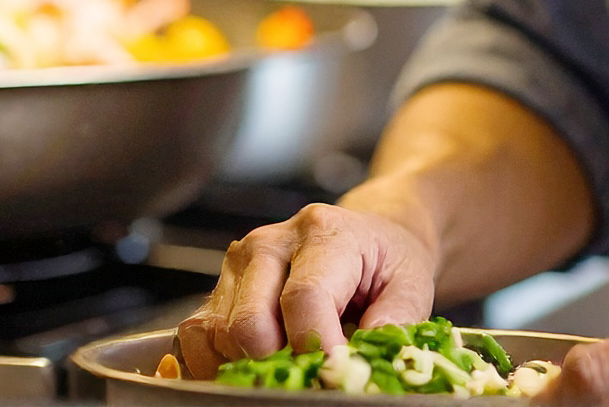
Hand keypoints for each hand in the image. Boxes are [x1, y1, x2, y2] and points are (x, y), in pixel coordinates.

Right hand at [174, 199, 438, 378]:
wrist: (371, 234)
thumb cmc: (388, 261)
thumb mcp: (411, 285)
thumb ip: (394, 322)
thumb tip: (357, 364)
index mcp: (324, 233)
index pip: (304, 299)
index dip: (317, 348)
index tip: (335, 374)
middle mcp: (271, 242)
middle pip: (250, 322)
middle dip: (279, 363)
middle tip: (311, 372)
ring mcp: (238, 262)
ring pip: (218, 333)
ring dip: (248, 364)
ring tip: (289, 363)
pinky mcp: (219, 285)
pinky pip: (197, 336)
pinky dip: (218, 363)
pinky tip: (255, 364)